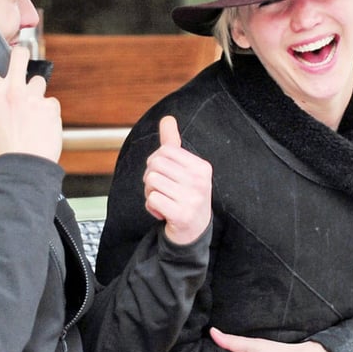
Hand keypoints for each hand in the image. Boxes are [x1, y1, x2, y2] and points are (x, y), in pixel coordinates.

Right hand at [0, 16, 61, 162]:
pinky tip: (40, 124)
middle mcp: (13, 92)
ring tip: (30, 112)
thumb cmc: (1, 151)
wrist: (26, 168)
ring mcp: (34, 98)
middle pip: (19, 55)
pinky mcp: (51, 106)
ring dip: (34, 92)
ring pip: (37, 81)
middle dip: (19, 56)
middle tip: (18, 67)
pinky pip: (49, 101)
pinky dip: (46, 110)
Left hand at [144, 115, 212, 245]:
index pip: (165, 150)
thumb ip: (173, 144)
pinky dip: (151, 207)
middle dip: (151, 177)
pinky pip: (152, 199)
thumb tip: (167, 119)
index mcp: (202, 167)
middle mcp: (200, 181)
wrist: (193, 232)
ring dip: (150, 193)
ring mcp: (192, 199)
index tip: (166, 176)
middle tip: (163, 190)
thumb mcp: (184, 170)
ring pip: (151, 181)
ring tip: (164, 200)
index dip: (156, 162)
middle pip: (155, 164)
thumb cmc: (186, 196)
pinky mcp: (181, 215)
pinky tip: (163, 212)